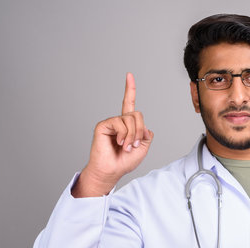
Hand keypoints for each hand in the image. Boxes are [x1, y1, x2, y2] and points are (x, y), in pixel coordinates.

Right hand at [72, 73, 153, 196]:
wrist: (112, 170)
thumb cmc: (124, 161)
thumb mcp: (143, 148)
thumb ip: (146, 134)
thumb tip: (145, 127)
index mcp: (128, 125)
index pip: (129, 104)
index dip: (130, 90)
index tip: (129, 75)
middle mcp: (119, 121)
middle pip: (137, 114)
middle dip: (140, 130)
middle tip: (135, 145)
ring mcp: (111, 123)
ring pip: (130, 119)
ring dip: (132, 135)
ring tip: (127, 146)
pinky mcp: (103, 125)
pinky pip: (119, 123)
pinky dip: (124, 134)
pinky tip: (120, 143)